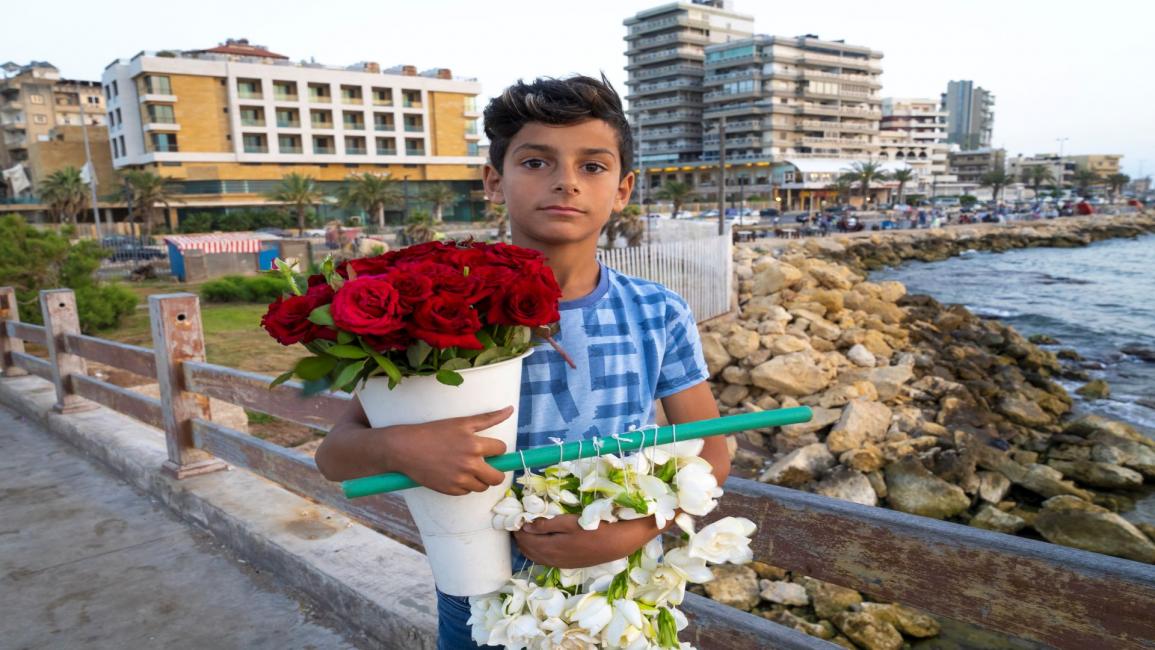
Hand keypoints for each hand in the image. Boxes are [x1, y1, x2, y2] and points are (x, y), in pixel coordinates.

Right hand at [381, 406, 514, 495]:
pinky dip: (465, 485)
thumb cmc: (433, 432)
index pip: (501, 450)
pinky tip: (454, 474)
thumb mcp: (461, 422)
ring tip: (468, 468)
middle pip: (497, 477)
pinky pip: (467, 492)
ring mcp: (460, 479)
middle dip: (495, 471)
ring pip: (483, 487)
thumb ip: (489, 418)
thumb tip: (511, 409)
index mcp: (475, 445)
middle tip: (487, 465)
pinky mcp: (450, 490)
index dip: (496, 449)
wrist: (406, 448)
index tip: (488, 448)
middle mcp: (470, 464)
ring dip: (480, 479)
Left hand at [514, 514, 657, 568]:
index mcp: (552, 547)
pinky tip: (539, 544)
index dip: (517, 530)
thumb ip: (547, 525)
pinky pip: (546, 560)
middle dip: (520, 538)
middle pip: (529, 550)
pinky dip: (537, 552)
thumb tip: (525, 526)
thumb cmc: (595, 528)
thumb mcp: (570, 522)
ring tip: (524, 533)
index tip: (514, 518)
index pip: (526, 540)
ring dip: (528, 546)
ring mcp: (562, 563)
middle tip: (516, 524)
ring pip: (537, 557)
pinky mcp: (569, 564)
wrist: (619, 542)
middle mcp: (554, 559)